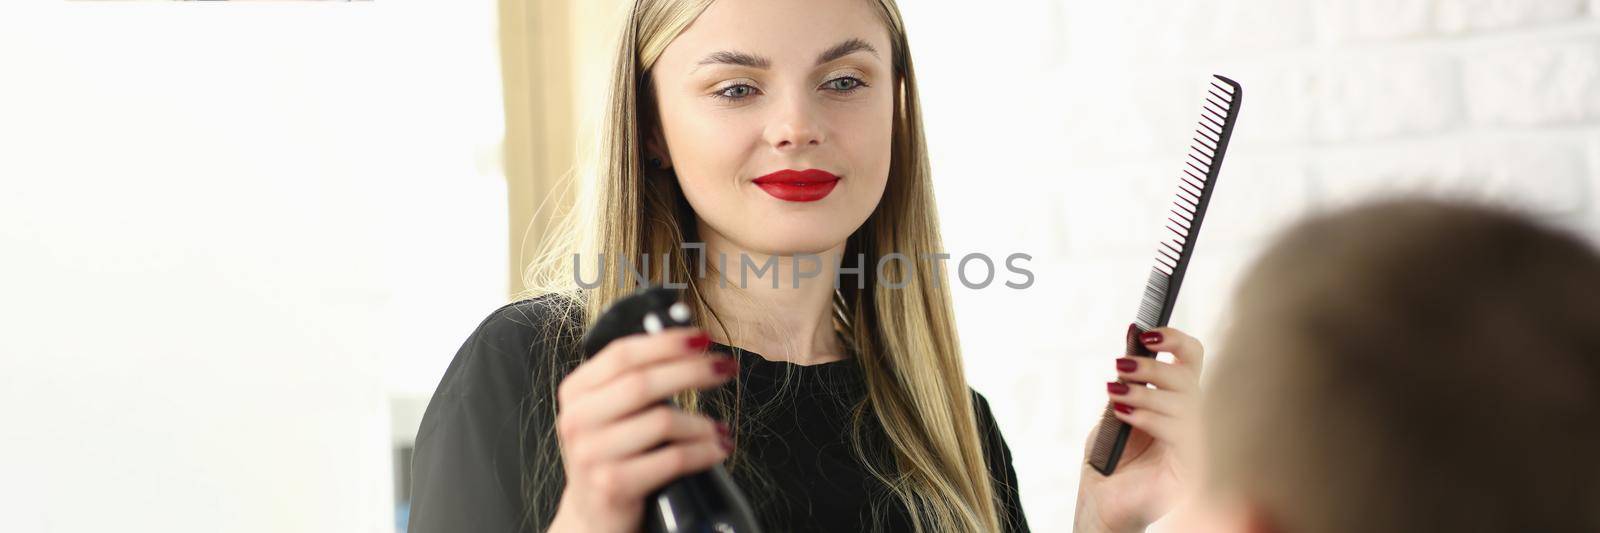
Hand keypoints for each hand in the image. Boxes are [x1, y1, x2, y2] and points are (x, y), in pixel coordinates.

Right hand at [547, 328, 736, 532]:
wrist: (593, 515)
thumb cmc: (613, 456)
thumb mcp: (611, 413)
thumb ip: (636, 380)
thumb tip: (689, 345)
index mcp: (577, 391)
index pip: (623, 354)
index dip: (666, 343)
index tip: (703, 338)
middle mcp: (578, 419)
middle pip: (643, 383)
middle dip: (693, 371)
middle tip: (726, 368)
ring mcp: (592, 454)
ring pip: (662, 421)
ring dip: (702, 423)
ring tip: (719, 427)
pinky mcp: (612, 485)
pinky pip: (671, 459)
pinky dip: (703, 452)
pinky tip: (717, 449)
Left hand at [1074, 326, 1204, 532]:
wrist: (1101, 502)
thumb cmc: (1109, 459)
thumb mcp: (1116, 409)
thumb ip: (1129, 378)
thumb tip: (1134, 333)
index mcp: (1178, 402)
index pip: (1192, 360)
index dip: (1175, 340)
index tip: (1147, 334)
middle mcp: (1193, 421)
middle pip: (1189, 378)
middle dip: (1152, 367)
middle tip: (1120, 366)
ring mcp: (1196, 445)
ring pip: (1186, 403)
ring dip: (1145, 392)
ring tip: (1115, 393)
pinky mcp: (1192, 469)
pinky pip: (1181, 434)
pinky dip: (1149, 418)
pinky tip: (1125, 415)